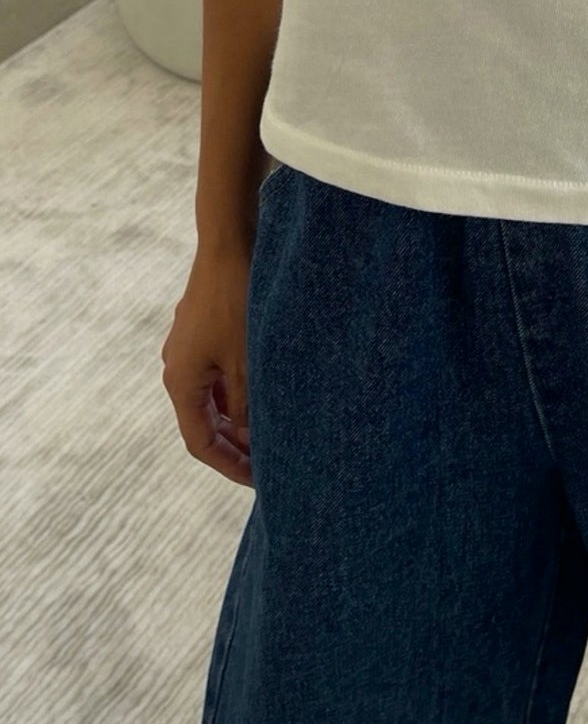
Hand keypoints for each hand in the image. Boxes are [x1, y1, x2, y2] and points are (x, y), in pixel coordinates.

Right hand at [161, 244, 254, 487]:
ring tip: (273, 432)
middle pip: (204, 421)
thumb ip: (245, 407)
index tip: (260, 481)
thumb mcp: (246, 362)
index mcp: (180, 380)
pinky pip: (218, 372)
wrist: (230, 242)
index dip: (229, 466)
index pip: (200, 442)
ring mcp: (189, 346)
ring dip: (238, 417)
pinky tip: (266, 394)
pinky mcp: (203, 329)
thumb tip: (250, 440)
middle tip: (271, 462)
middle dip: (236, 445)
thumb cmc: (238, 301)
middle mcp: (178, 366)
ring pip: (213, 396)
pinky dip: (238, 390)